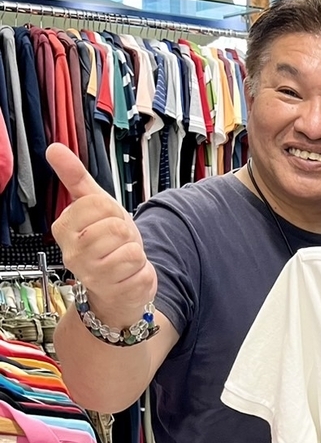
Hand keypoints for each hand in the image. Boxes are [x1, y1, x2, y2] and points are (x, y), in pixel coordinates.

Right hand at [47, 143, 156, 327]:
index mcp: (63, 228)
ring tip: (123, 258)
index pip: (99, 203)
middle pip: (117, 227)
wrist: (117, 285)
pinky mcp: (115, 293)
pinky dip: (143, 271)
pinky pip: (142, 271)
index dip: (112, 210)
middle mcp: (73, 254)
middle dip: (126, 233)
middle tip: (118, 243)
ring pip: (131, 249)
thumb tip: (54, 149)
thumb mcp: (94, 205)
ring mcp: (93, 277)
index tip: (107, 222)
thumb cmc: (106, 243)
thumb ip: (75, 177)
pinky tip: (129, 275)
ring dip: (135, 252)